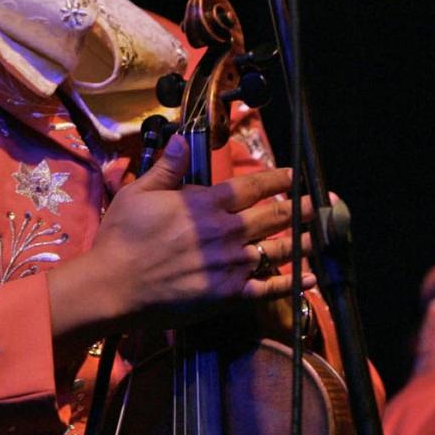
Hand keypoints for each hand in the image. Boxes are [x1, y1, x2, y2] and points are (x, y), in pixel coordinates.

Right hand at [48, 136, 314, 345]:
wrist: (115, 285)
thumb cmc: (123, 237)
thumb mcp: (139, 192)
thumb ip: (166, 167)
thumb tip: (180, 139)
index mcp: (206, 204)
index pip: (251, 186)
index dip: (277, 179)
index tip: (294, 175)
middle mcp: (226, 232)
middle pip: (274, 216)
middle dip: (300, 208)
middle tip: (319, 204)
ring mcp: (231, 265)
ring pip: (278, 250)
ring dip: (303, 242)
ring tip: (319, 236)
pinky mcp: (229, 296)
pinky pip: (268, 289)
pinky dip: (292, 283)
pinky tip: (308, 278)